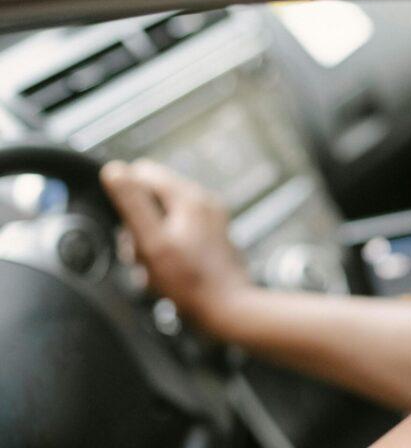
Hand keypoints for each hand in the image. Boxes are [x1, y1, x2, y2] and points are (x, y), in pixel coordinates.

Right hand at [100, 159, 252, 333]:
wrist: (227, 309)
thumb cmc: (188, 281)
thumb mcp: (152, 241)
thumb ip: (132, 203)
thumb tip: (114, 170)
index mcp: (189, 196)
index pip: (142, 173)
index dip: (124, 197)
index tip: (125, 228)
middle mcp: (204, 201)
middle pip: (152, 197)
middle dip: (136, 223)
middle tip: (139, 253)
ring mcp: (210, 218)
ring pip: (162, 217)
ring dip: (148, 240)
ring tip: (151, 268)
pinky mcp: (211, 237)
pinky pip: (175, 233)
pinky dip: (163, 249)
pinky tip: (163, 272)